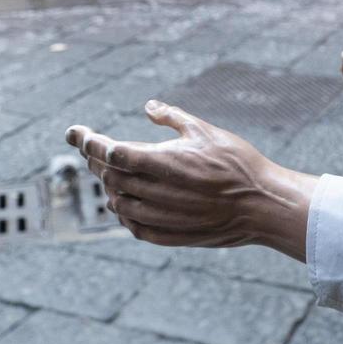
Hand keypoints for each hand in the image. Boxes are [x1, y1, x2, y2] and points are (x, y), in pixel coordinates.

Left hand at [64, 100, 317, 260]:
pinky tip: (126, 203)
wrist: (262, 204)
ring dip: (109, 188)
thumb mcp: (206, 130)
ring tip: (109, 175)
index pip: (113, 153)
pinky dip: (124, 214)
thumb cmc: (238, 163)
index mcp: (165, 162)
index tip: (79, 134)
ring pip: (118, 203)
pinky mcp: (170, 235)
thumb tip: (148, 108)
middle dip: (97, 162)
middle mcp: (159, 191)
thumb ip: (172, 118)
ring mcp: (163, 216)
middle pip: (111, 177)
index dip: (91, 142)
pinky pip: (134, 227)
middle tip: (92, 150)